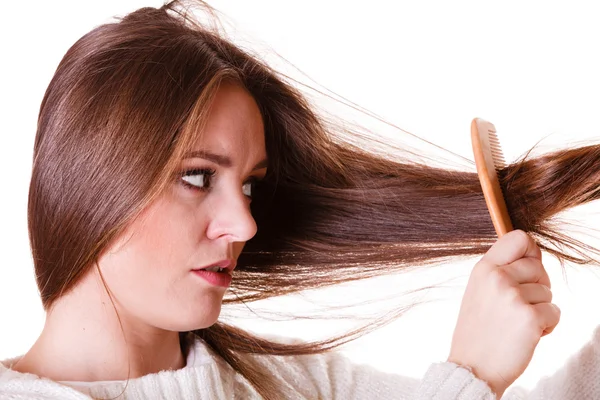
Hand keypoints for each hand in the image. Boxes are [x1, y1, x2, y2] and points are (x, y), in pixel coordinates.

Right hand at [447, 230, 560, 397]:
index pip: (519, 238)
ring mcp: (513, 296)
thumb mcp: (478, 290)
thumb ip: (500, 270)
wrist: (472, 367)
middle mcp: (497, 277)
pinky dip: (547, 326)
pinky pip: (555, 312)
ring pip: (548, 292)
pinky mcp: (529, 317)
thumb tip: (532, 254)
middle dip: (537, 286)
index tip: (528, 269)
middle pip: (538, 266)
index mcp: (483, 268)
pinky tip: (526, 335)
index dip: (531, 251)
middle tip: (518, 306)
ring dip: (540, 309)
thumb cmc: (478, 330)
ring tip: (516, 324)